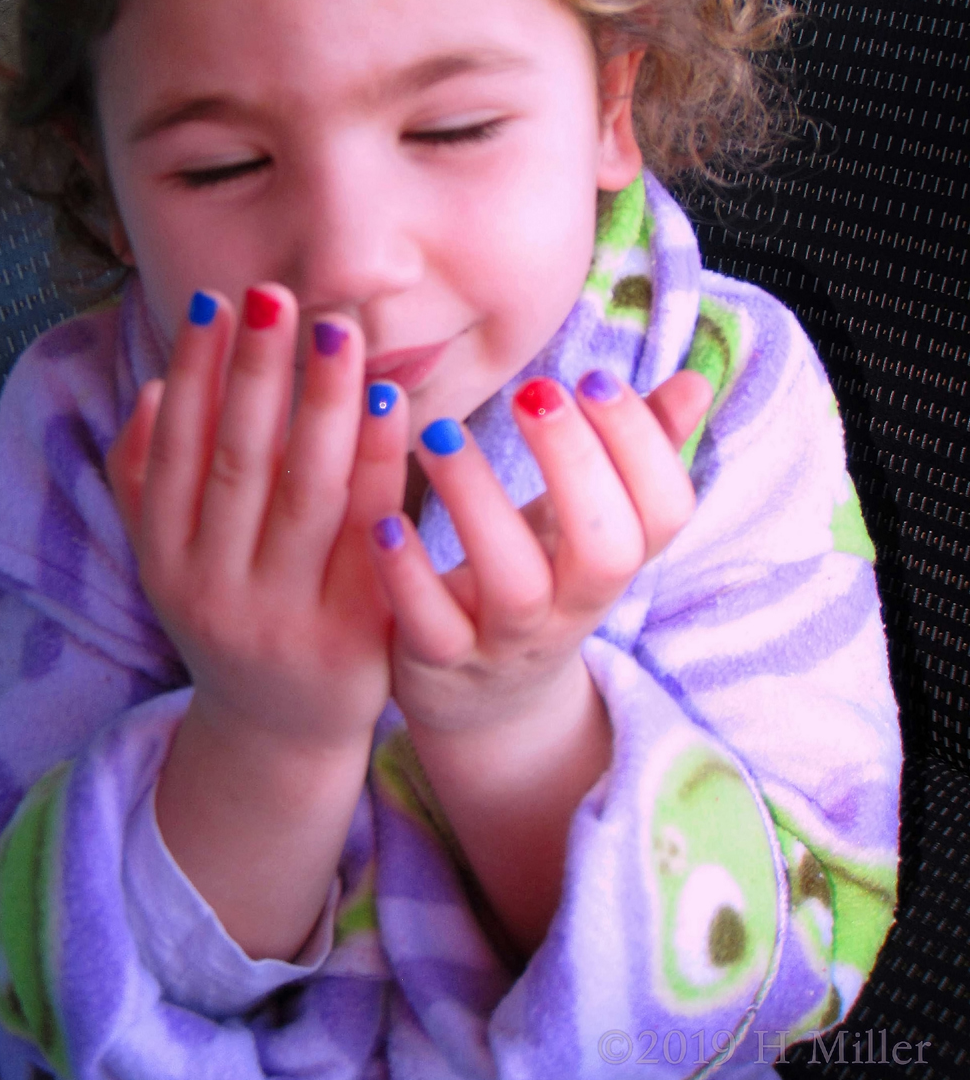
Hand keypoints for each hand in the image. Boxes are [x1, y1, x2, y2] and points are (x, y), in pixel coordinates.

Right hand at [106, 285, 407, 754]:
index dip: (196, 374)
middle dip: (258, 373)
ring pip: (307, 493)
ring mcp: (287, 618)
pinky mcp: (355, 636)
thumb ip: (148, 478)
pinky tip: (391, 400)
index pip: (178, 451)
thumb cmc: (229, 611)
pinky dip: (380, 462)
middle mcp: (217, 590)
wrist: (280, 731)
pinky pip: (369, 532)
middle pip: (242, 463)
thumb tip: (156, 390)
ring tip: (336, 331)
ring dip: (322, 404)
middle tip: (278, 295)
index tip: (217, 302)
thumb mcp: (167, 557)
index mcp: (165, 562)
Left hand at [369, 368, 712, 738]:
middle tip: (533, 391)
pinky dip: (409, 574)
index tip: (594, 377)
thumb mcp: (591, 519)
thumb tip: (696, 383)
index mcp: (617, 559)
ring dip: (478, 500)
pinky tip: (384, 518)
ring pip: (515, 584)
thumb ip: (639, 452)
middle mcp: (574, 604)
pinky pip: (432, 626)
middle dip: (576, 463)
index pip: (665, 510)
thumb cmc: (544, 576)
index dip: (642, 445)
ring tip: (440, 434)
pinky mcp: (442, 661)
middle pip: (606, 550)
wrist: (488, 702)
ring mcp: (509, 639)